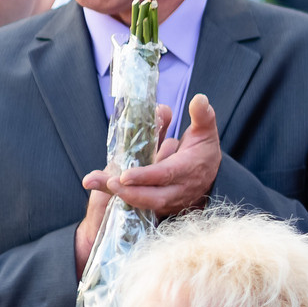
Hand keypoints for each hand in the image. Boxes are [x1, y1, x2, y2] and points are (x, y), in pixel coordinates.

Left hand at [86, 95, 222, 218]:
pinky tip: (99, 188)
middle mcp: (179, 189)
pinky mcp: (161, 207)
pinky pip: (140, 207)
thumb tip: (199, 99)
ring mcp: (170, 202)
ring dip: (121, 196)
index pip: (166, 175)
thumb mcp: (205, 132)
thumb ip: (202, 116)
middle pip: (155, 197)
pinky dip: (121, 200)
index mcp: (188, 169)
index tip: (125, 175)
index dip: (146, 177)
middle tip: (111, 182)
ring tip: (97, 183)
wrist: (210, 178)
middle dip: (131, 193)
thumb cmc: (203, 152)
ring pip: (145, 205)